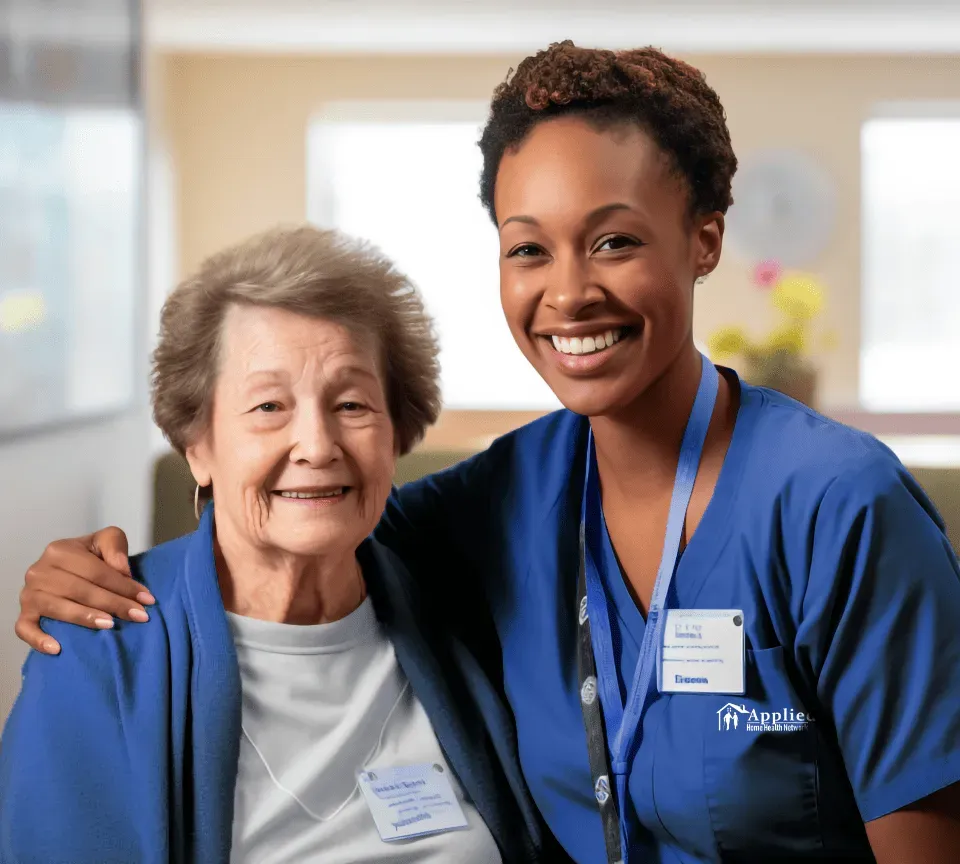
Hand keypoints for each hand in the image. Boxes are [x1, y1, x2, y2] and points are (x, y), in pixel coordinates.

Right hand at [16, 528, 155, 654]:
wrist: (67, 569)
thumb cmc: (89, 557)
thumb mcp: (105, 541)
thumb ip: (114, 545)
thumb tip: (122, 570)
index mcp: (59, 550)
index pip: (96, 571)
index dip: (123, 585)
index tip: (147, 599)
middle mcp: (39, 571)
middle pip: (79, 590)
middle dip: (113, 603)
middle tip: (138, 616)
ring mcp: (29, 594)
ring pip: (57, 608)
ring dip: (85, 618)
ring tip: (110, 625)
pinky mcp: (24, 613)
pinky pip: (24, 628)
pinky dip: (38, 639)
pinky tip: (58, 648)